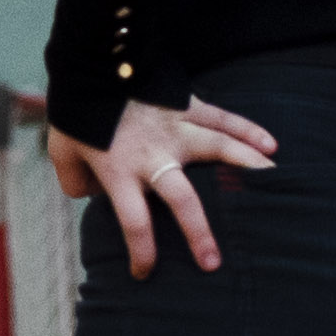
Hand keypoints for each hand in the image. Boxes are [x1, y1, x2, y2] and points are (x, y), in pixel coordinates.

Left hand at [46, 93, 279, 278]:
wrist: (90, 62)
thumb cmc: (76, 112)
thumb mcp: (63, 153)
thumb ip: (76, 182)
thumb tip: (91, 197)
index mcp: (119, 171)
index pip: (134, 222)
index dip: (142, 252)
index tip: (145, 273)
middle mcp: (152, 155)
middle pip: (182, 199)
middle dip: (198, 233)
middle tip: (214, 263)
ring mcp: (174, 129)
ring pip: (216, 152)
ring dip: (245, 172)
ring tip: (272, 190)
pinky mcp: (185, 105)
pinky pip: (222, 119)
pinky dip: (248, 131)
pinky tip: (271, 145)